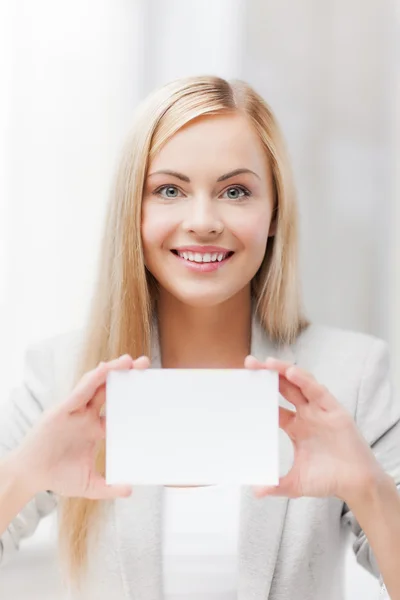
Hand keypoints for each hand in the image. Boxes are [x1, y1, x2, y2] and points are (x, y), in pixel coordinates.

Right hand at [12, 354, 150, 499]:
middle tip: (145, 363)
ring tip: (129, 360)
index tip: (150, 390)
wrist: (29, 477)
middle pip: (110, 390)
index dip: (133, 398)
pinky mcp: (61, 410)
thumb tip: (130, 490)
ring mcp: (74, 412)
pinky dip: (92, 380)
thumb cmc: (57, 477)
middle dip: (126, 375)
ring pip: (95, 385)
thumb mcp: (89, 484)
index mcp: (95, 429)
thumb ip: (109, 487)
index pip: (118, 409)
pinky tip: (105, 369)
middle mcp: (86, 416)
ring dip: (112, 370)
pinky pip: (79, 392)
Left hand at [244, 356, 383, 504]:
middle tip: (249, 363)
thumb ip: (276, 485)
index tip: (243, 385)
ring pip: (299, 384)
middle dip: (267, 374)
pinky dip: (304, 380)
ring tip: (268, 362)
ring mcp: (319, 411)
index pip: (273, 405)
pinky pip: (317, 391)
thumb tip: (255, 492)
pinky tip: (291, 372)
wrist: (357, 485)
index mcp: (295, 426)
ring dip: (284, 371)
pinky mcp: (334, 410)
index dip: (259, 394)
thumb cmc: (329, 480)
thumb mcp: (296, 483)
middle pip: (283, 387)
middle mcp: (306, 414)